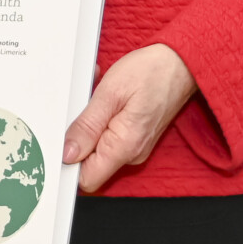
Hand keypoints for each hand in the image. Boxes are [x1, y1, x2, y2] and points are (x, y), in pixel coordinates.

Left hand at [61, 44, 197, 191]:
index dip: (69, 164)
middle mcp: (131, 154)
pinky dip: (101, 118)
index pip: (87, 179)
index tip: (61, 140)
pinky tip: (105, 98)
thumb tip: (68, 153)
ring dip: (90, 121)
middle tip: (84, 105)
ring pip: (96, 145)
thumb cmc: (151, 73)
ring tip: (98, 95)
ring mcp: (133, 147)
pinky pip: (107, 135)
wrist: (181, 64)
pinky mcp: (134, 137)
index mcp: (124, 147)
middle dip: (78, 134)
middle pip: (88, 161)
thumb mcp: (110, 94)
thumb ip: (87, 127)